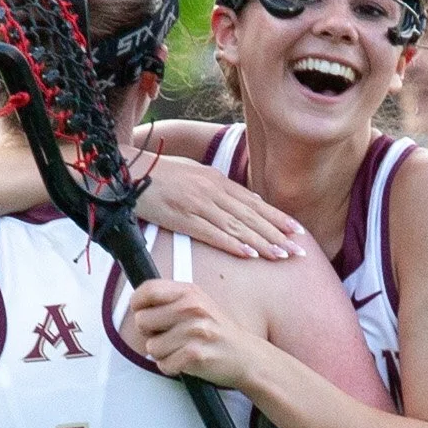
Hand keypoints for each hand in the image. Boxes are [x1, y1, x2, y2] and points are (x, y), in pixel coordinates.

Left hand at [125, 275, 265, 389]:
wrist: (247, 356)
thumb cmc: (217, 331)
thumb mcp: (198, 303)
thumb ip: (171, 300)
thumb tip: (137, 304)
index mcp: (190, 292)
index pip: (148, 290)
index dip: (138, 304)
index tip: (143, 312)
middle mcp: (192, 309)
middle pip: (142, 321)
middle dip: (151, 333)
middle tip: (170, 336)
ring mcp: (194, 332)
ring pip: (151, 347)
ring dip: (163, 353)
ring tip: (182, 349)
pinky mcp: (194, 355)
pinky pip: (163, 364)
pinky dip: (171, 367)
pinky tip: (187, 362)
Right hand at [127, 152, 305, 259]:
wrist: (128, 171)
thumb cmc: (160, 174)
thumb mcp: (195, 174)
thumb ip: (222, 187)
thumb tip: (250, 198)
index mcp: (217, 180)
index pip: (254, 202)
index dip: (278, 217)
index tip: (298, 231)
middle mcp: (212, 191)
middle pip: (252, 216)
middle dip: (278, 234)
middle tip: (299, 251)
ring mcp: (198, 204)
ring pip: (238, 226)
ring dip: (262, 243)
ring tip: (282, 256)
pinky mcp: (182, 218)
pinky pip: (212, 233)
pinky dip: (233, 244)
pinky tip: (249, 254)